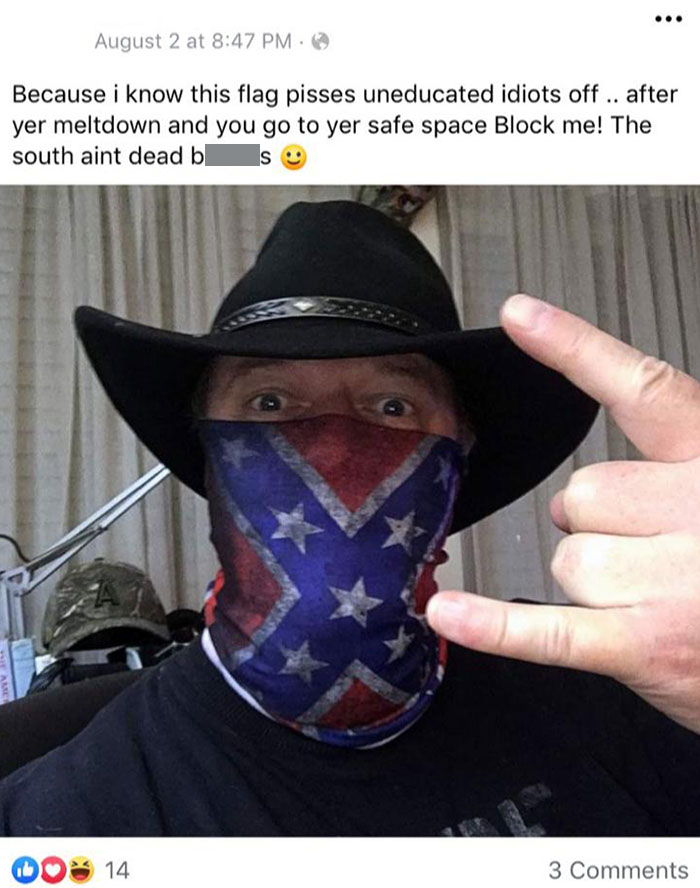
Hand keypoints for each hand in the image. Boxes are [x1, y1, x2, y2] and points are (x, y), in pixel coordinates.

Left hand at [427, 293, 699, 733]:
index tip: (517, 315)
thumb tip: (572, 500)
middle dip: (602, 528)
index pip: (641, 389)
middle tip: (658, 561)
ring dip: (598, 587)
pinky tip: (449, 614)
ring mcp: (673, 580)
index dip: (575, 348)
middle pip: (584, 493)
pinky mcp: (646, 645)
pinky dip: (495, 627)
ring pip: (569, 558)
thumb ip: (666, 475)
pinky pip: (550, 630)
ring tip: (658, 606)